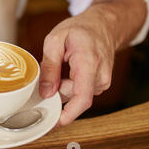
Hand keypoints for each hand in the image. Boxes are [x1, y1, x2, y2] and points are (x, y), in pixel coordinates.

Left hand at [38, 8, 115, 125]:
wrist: (102, 25)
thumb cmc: (79, 29)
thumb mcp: (55, 40)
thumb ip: (49, 66)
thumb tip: (45, 92)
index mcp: (89, 64)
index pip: (82, 98)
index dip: (67, 114)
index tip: (54, 123)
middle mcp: (100, 76)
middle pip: (73, 96)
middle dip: (57, 91)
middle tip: (48, 72)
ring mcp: (102, 81)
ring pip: (76, 95)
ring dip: (63, 86)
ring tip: (62, 65)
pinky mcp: (100, 84)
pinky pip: (80, 91)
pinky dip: (69, 84)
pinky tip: (68, 70)